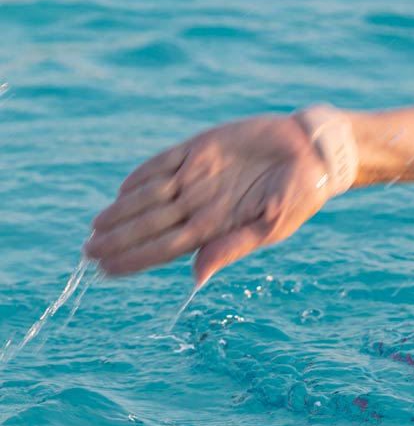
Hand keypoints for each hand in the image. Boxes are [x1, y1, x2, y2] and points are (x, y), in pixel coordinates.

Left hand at [86, 114, 332, 284]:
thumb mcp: (271, 226)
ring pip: (149, 196)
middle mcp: (201, 204)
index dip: (136, 259)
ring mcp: (198, 176)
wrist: (314, 151)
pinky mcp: (201, 149)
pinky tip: (123, 190)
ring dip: (122, 212)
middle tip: (87, 252)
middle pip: (150, 225)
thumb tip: (196, 276)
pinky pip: (163, 162)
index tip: (107, 271)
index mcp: (217, 227)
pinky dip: (141, 176)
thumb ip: (232, 247)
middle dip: (118, 239)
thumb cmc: (301, 194)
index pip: (166, 248)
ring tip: (96, 227)